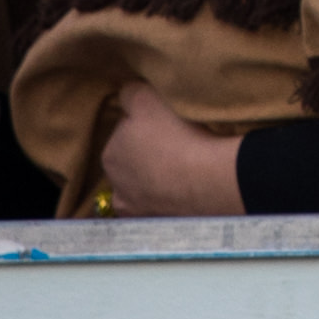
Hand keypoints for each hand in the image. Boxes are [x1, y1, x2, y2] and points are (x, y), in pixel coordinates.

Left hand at [94, 86, 243, 218]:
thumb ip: (129, 93)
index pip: (125, 134)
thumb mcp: (146, 96)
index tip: (165, 124)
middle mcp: (117, 188)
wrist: (208, 178)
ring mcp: (140, 212)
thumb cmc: (176, 134)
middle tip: (177, 144)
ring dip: (160, 180)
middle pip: (134, 162)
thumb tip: (126, 95)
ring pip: (148, 188)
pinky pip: (163, 208)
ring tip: (186, 169)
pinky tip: (187, 190)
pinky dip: (171, 200)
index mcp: (110, 155)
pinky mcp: (162, 226)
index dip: (145, 126)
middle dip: (150, 155)